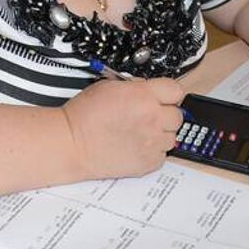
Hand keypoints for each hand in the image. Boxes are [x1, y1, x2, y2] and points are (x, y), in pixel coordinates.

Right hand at [61, 77, 185, 180]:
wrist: (72, 144)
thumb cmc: (84, 116)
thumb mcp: (108, 86)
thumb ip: (135, 87)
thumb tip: (149, 90)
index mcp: (143, 96)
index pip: (176, 90)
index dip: (168, 94)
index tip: (163, 98)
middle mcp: (152, 119)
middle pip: (177, 115)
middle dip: (164, 114)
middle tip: (147, 116)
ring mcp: (153, 142)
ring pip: (172, 137)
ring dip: (160, 134)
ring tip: (138, 133)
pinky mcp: (149, 162)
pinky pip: (162, 155)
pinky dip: (152, 151)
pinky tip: (135, 146)